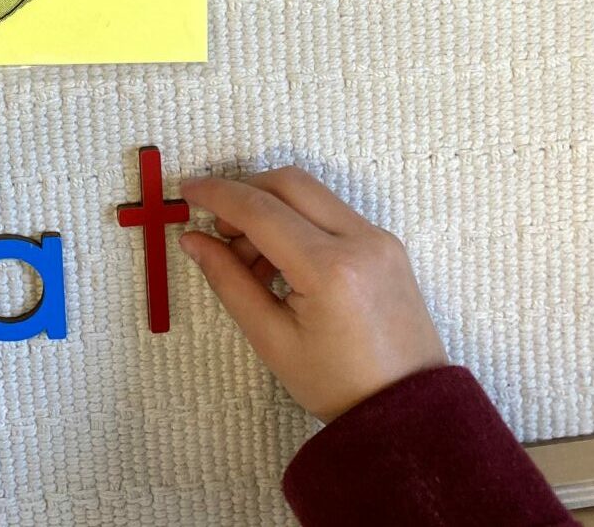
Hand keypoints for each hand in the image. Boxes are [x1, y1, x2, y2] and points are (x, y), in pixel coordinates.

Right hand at [179, 167, 447, 422]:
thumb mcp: (272, 339)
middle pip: (289, 183)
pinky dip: (297, 222)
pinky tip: (282, 263)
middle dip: (244, 193)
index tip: (186, 190)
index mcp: (330, 269)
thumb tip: (192, 239)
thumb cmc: (336, 384)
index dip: (217, 194)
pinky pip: (331, 213)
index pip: (261, 210)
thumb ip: (228, 281)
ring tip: (250, 262)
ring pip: (311, 194)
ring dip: (271, 209)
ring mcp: (379, 238)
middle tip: (218, 230)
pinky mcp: (386, 244)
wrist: (407, 409)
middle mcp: (360, 240)